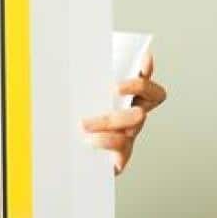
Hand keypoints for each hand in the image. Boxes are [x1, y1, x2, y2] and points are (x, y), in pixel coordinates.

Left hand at [81, 52, 166, 174]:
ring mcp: (130, 134)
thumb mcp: (78, 102)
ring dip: (110, 119)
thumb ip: (79, 85)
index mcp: (126, 98)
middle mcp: (134, 114)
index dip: (149, 69)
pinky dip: (106, 141)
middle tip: (113, 87)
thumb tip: (63, 61)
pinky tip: (88, 140)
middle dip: (136, 86)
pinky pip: (122, 146)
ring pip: (135, 121)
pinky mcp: (121, 156)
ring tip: (84, 123)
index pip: (145, 77)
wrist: (69, 161)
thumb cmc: (75, 124)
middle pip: (152, 95)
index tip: (144, 57)